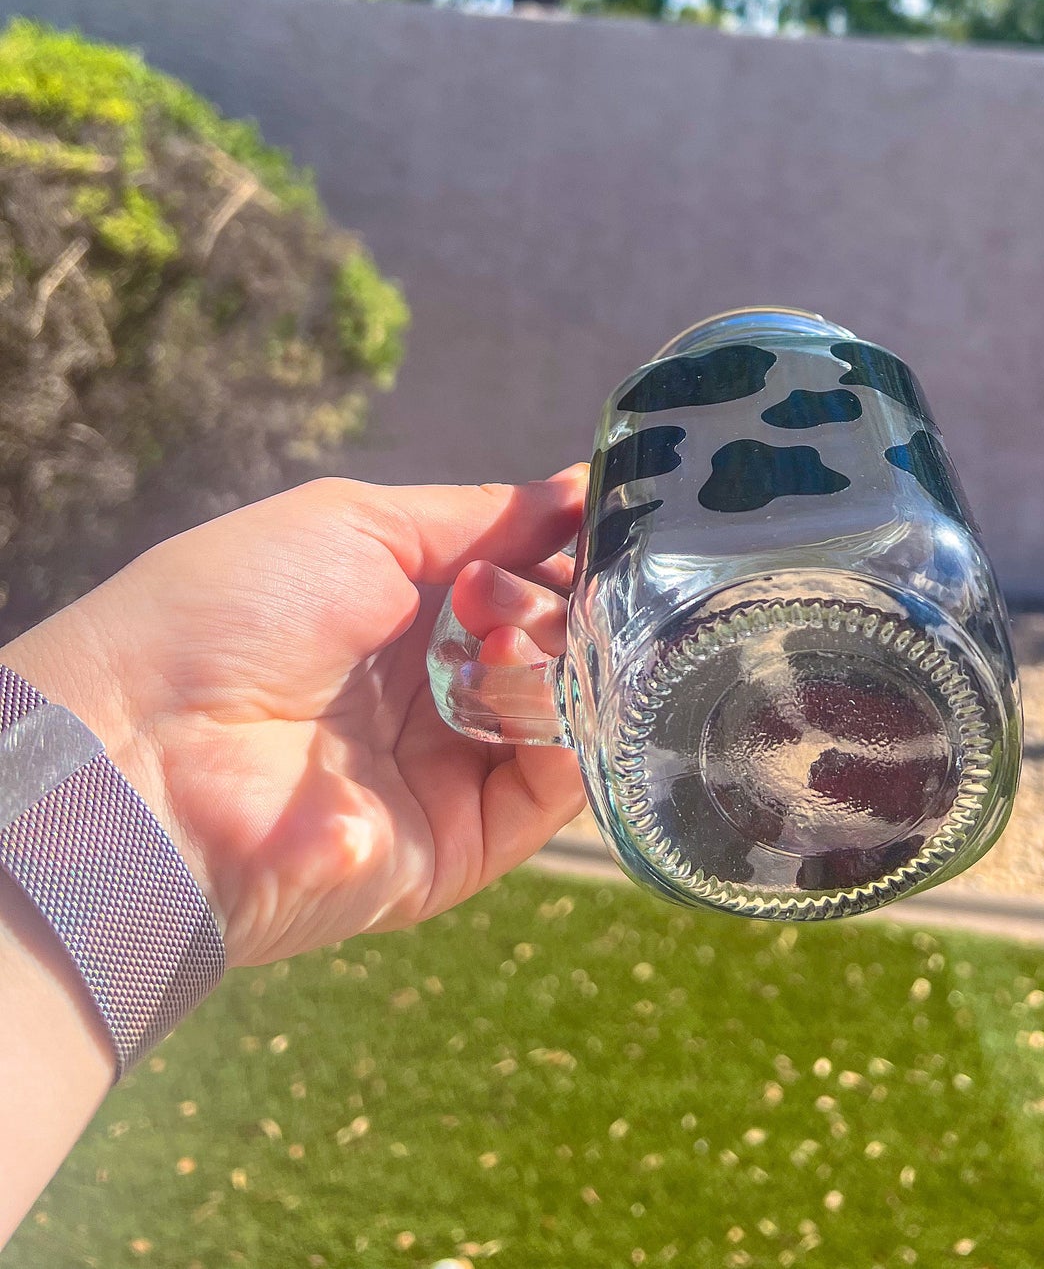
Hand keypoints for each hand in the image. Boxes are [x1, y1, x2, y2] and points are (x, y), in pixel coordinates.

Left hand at [4, 472, 586, 966]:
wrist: (145, 753)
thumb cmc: (228, 615)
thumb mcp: (352, 523)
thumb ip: (477, 516)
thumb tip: (577, 492)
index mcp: (394, 613)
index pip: (516, 579)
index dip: (559, 549)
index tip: (600, 522)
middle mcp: (425, 692)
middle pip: (548, 643)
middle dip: (558, 599)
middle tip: (518, 591)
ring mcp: (442, 771)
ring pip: (560, 711)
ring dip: (560, 658)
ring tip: (509, 636)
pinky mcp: (456, 848)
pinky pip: (549, 794)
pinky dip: (571, 735)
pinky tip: (542, 683)